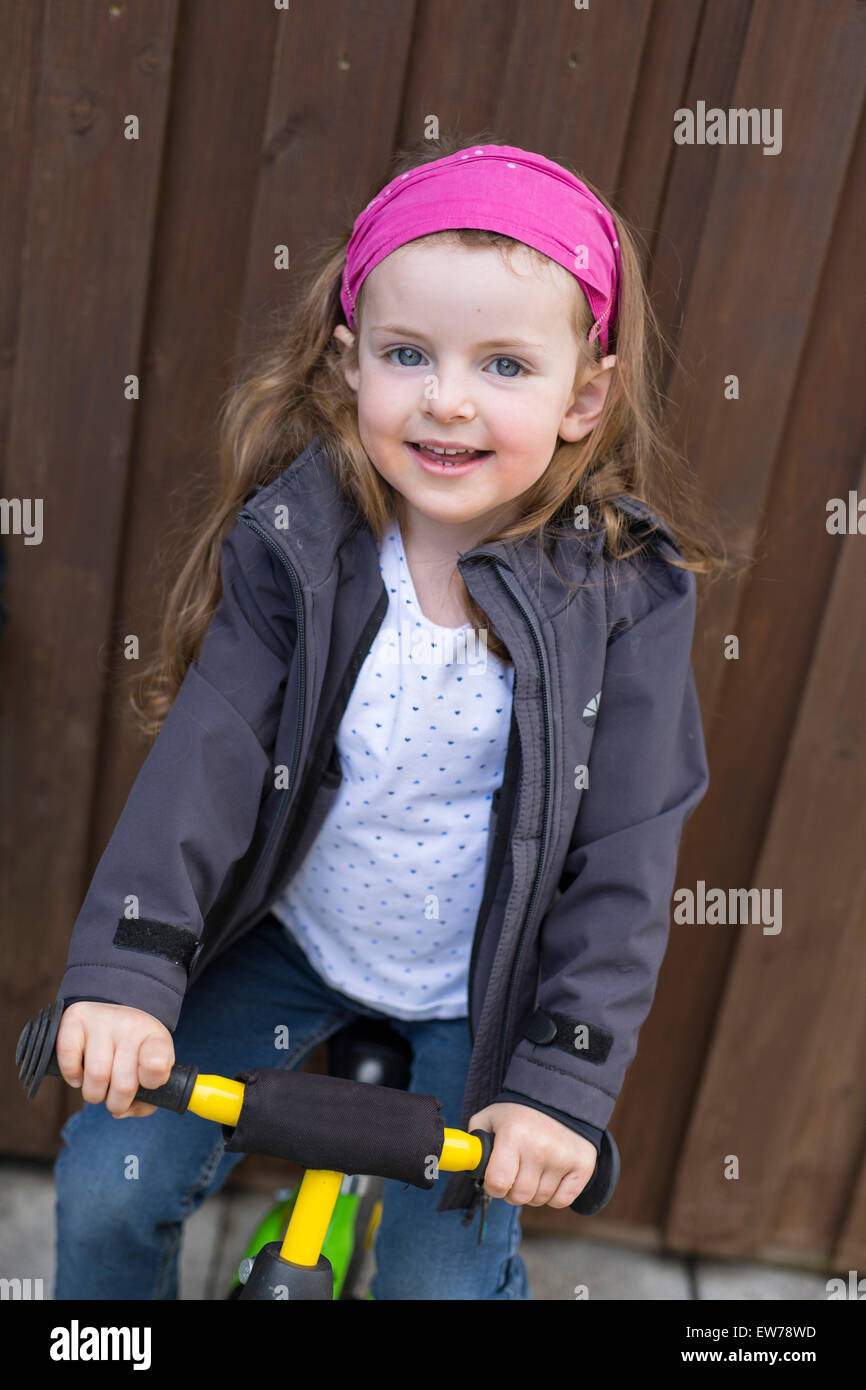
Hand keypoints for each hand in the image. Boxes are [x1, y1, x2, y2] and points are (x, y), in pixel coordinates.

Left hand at [467, 1102, 597, 1208]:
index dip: (493, 1186)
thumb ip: (473, 1141)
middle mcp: (540, 1148)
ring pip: (539, 1200)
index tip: (495, 1179)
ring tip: (532, 1171)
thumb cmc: (519, 1114)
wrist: (560, 1098)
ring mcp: (563, 1158)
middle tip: (514, 1174)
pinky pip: (561, 1201)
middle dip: (512, 1191)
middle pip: (519, 1196)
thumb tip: (465, 1164)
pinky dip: (553, 1196)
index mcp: (514, 1136)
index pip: (498, 1183)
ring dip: (532, 1192)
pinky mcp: (583, 1166)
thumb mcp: (490, 1117)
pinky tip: (549, 1177)